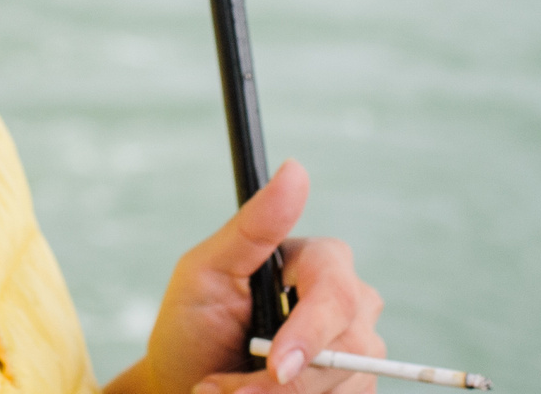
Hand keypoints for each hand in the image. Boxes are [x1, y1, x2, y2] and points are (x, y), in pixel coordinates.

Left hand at [109, 160, 386, 393]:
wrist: (184, 381)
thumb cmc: (193, 323)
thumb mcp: (207, 270)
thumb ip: (253, 226)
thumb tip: (295, 169)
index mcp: (319, 262)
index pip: (337, 292)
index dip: (309, 333)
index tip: (275, 366)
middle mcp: (350, 303)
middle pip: (351, 346)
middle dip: (287, 382)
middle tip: (230, 392)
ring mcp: (357, 351)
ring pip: (347, 384)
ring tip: (230, 391)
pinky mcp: (353, 388)